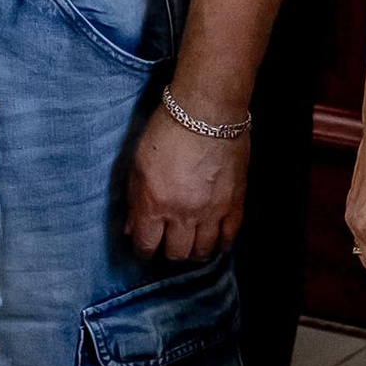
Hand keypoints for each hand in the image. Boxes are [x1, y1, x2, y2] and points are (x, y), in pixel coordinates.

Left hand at [126, 102, 248, 261]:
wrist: (206, 112)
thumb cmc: (167, 131)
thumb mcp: (138, 164)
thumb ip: (134, 200)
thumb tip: (131, 229)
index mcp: (154, 203)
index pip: (146, 245)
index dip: (143, 250)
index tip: (144, 247)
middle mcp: (182, 213)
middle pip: (176, 253)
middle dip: (169, 252)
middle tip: (168, 244)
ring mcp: (211, 211)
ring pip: (203, 251)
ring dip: (194, 252)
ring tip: (191, 245)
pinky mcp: (234, 203)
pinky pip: (230, 237)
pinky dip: (221, 244)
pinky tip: (215, 242)